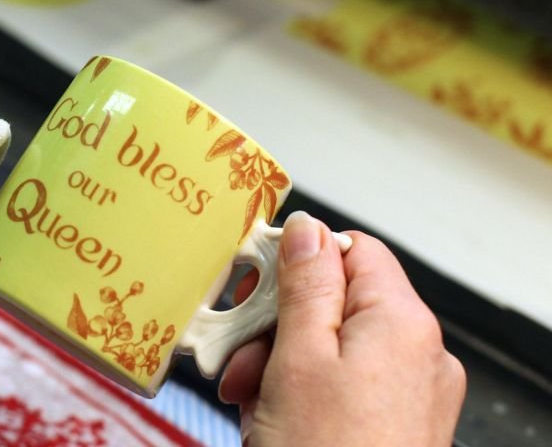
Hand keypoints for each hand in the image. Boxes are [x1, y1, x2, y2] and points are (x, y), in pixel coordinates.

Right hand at [218, 212, 465, 445]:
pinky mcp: (396, 427)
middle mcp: (418, 355)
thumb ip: (305, 286)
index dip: (296, 261)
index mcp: (402, 323)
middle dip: (276, 327)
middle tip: (237, 357)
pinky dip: (301, 396)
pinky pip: (343, 389)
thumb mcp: (298, 359)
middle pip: (336, 306)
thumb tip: (307, 230)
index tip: (252, 282)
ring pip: (332, 351)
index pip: (351, 251)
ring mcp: (411, 396)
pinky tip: (269, 421)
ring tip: (249, 401)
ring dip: (280, 366)